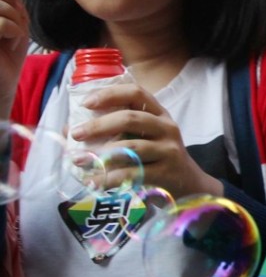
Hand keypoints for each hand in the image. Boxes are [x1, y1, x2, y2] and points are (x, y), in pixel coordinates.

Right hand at [0, 0, 29, 116]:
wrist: (3, 82)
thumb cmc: (6, 52)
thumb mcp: (13, 20)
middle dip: (12, 4)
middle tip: (16, 23)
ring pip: (0, 6)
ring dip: (15, 19)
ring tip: (13, 35)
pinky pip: (0, 22)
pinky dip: (13, 29)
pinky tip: (11, 40)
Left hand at [68, 82, 224, 198]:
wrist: (189, 183)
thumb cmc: (157, 157)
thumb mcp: (144, 137)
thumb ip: (113, 130)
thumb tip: (66, 130)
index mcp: (159, 114)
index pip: (136, 93)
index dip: (110, 94)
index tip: (87, 102)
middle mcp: (166, 128)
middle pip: (130, 118)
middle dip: (99, 125)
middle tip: (77, 133)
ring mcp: (168, 150)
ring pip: (131, 147)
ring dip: (100, 154)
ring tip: (78, 160)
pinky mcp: (166, 172)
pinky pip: (133, 173)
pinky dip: (109, 178)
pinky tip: (94, 182)